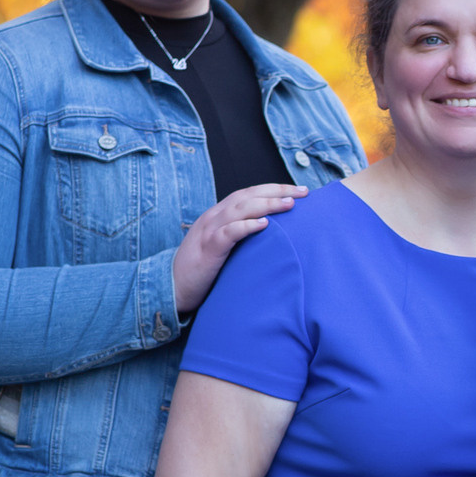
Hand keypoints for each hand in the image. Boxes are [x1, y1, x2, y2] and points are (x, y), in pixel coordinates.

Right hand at [173, 183, 305, 317]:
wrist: (171, 287)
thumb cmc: (201, 270)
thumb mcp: (221, 246)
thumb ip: (239, 236)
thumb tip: (271, 234)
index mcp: (218, 215)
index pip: (249, 194)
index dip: (273, 189)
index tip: (298, 191)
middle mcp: (214, 217)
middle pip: (248, 196)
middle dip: (277, 191)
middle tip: (304, 192)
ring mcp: (209, 231)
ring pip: (240, 209)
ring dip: (267, 204)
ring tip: (290, 204)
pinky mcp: (208, 249)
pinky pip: (228, 233)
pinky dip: (246, 226)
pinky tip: (264, 224)